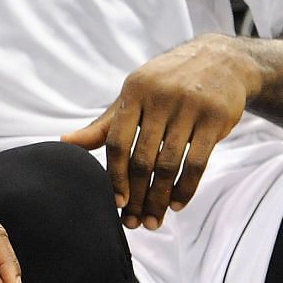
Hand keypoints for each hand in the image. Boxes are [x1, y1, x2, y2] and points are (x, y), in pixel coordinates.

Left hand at [61, 35, 255, 228]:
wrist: (219, 60)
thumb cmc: (164, 84)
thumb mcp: (132, 97)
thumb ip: (103, 125)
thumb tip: (63, 143)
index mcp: (134, 92)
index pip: (117, 142)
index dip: (114, 176)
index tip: (115, 202)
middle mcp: (160, 98)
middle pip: (143, 159)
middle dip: (137, 195)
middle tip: (134, 222)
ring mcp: (190, 107)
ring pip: (170, 165)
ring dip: (161, 198)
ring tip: (154, 220)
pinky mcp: (216, 118)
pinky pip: (198, 162)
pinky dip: (186, 188)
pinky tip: (178, 204)